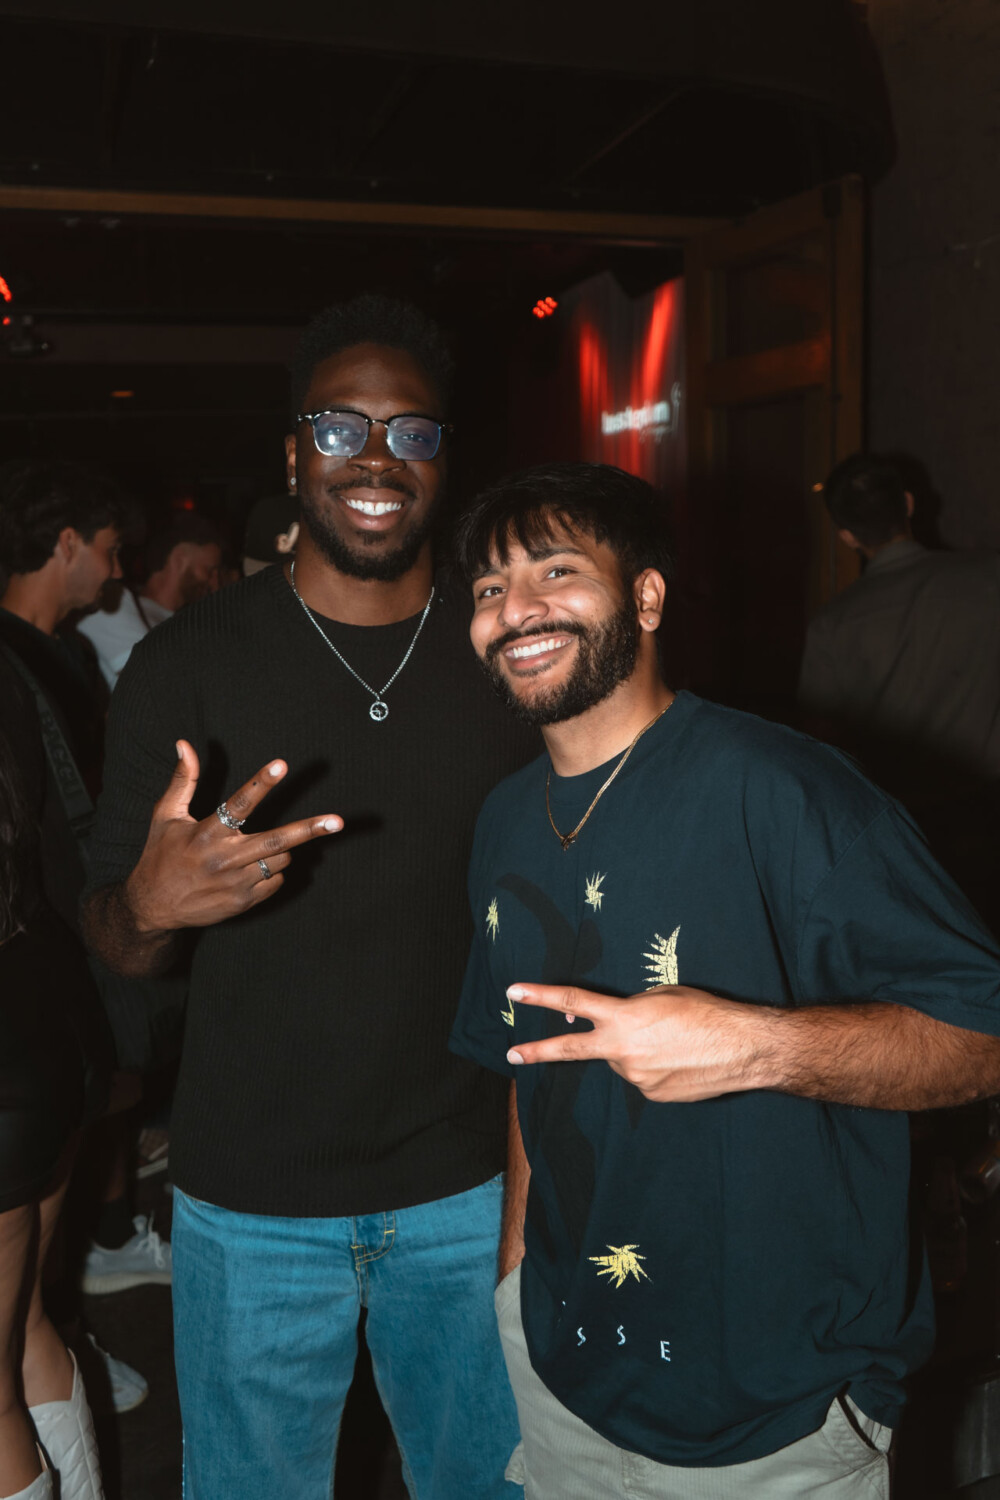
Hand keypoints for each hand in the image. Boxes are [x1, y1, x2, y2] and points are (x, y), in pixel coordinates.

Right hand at [125, 739, 342, 933]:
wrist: (152, 906)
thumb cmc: (160, 855)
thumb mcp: (165, 816)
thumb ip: (182, 780)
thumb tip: (184, 743)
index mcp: (206, 832)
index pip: (239, 803)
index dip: (262, 782)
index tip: (281, 764)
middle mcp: (224, 858)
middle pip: (275, 841)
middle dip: (309, 830)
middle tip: (338, 822)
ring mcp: (236, 883)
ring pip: (280, 860)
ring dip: (280, 850)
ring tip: (254, 850)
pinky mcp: (243, 902)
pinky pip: (274, 881)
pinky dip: (272, 872)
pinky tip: (250, 871)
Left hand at [504, 983, 770, 1102]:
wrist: (743, 1048)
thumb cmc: (706, 1012)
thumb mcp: (663, 996)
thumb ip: (628, 1007)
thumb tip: (605, 1020)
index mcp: (624, 1017)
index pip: (572, 1002)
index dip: (540, 996)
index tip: (514, 992)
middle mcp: (623, 1050)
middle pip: (570, 1050)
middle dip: (537, 1051)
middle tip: (512, 1053)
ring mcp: (636, 1077)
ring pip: (622, 1060)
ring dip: (636, 1051)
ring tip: (672, 1043)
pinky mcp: (652, 1095)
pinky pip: (643, 1077)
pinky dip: (655, 1066)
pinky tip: (680, 1060)